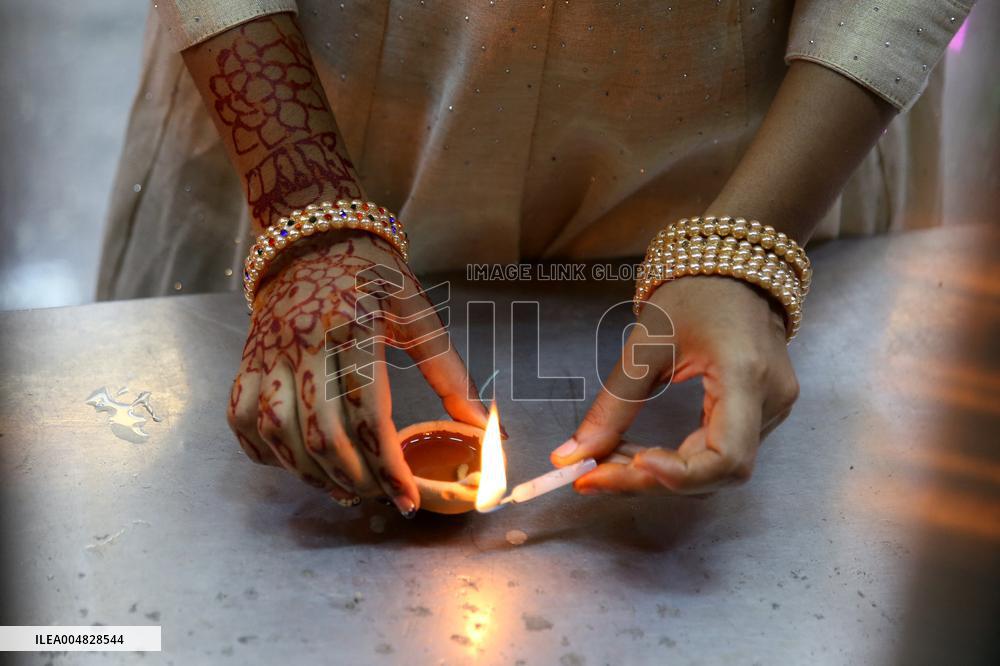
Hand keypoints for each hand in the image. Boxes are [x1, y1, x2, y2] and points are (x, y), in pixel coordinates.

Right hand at [227, 232, 487, 514]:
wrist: (310, 235)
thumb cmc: (371, 272)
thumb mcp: (415, 309)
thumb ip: (447, 369)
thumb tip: (481, 422)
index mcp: (351, 328)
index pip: (367, 413)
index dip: (387, 465)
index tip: (406, 500)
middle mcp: (303, 343)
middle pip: (320, 434)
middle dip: (354, 479)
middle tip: (379, 496)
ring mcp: (268, 353)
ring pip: (277, 433)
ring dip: (310, 474)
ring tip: (344, 489)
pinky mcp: (247, 360)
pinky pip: (241, 418)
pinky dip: (265, 451)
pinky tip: (296, 463)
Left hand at [551, 275, 798, 494]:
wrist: (735, 266)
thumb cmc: (696, 292)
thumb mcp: (647, 342)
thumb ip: (613, 404)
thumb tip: (572, 455)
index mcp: (747, 376)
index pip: (726, 457)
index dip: (678, 476)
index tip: (626, 465)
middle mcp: (771, 401)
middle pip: (717, 472)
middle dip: (651, 481)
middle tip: (591, 476)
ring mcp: (772, 410)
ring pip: (715, 471)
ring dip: (659, 476)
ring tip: (605, 464)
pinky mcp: (761, 414)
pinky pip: (717, 454)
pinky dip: (674, 462)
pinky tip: (635, 455)